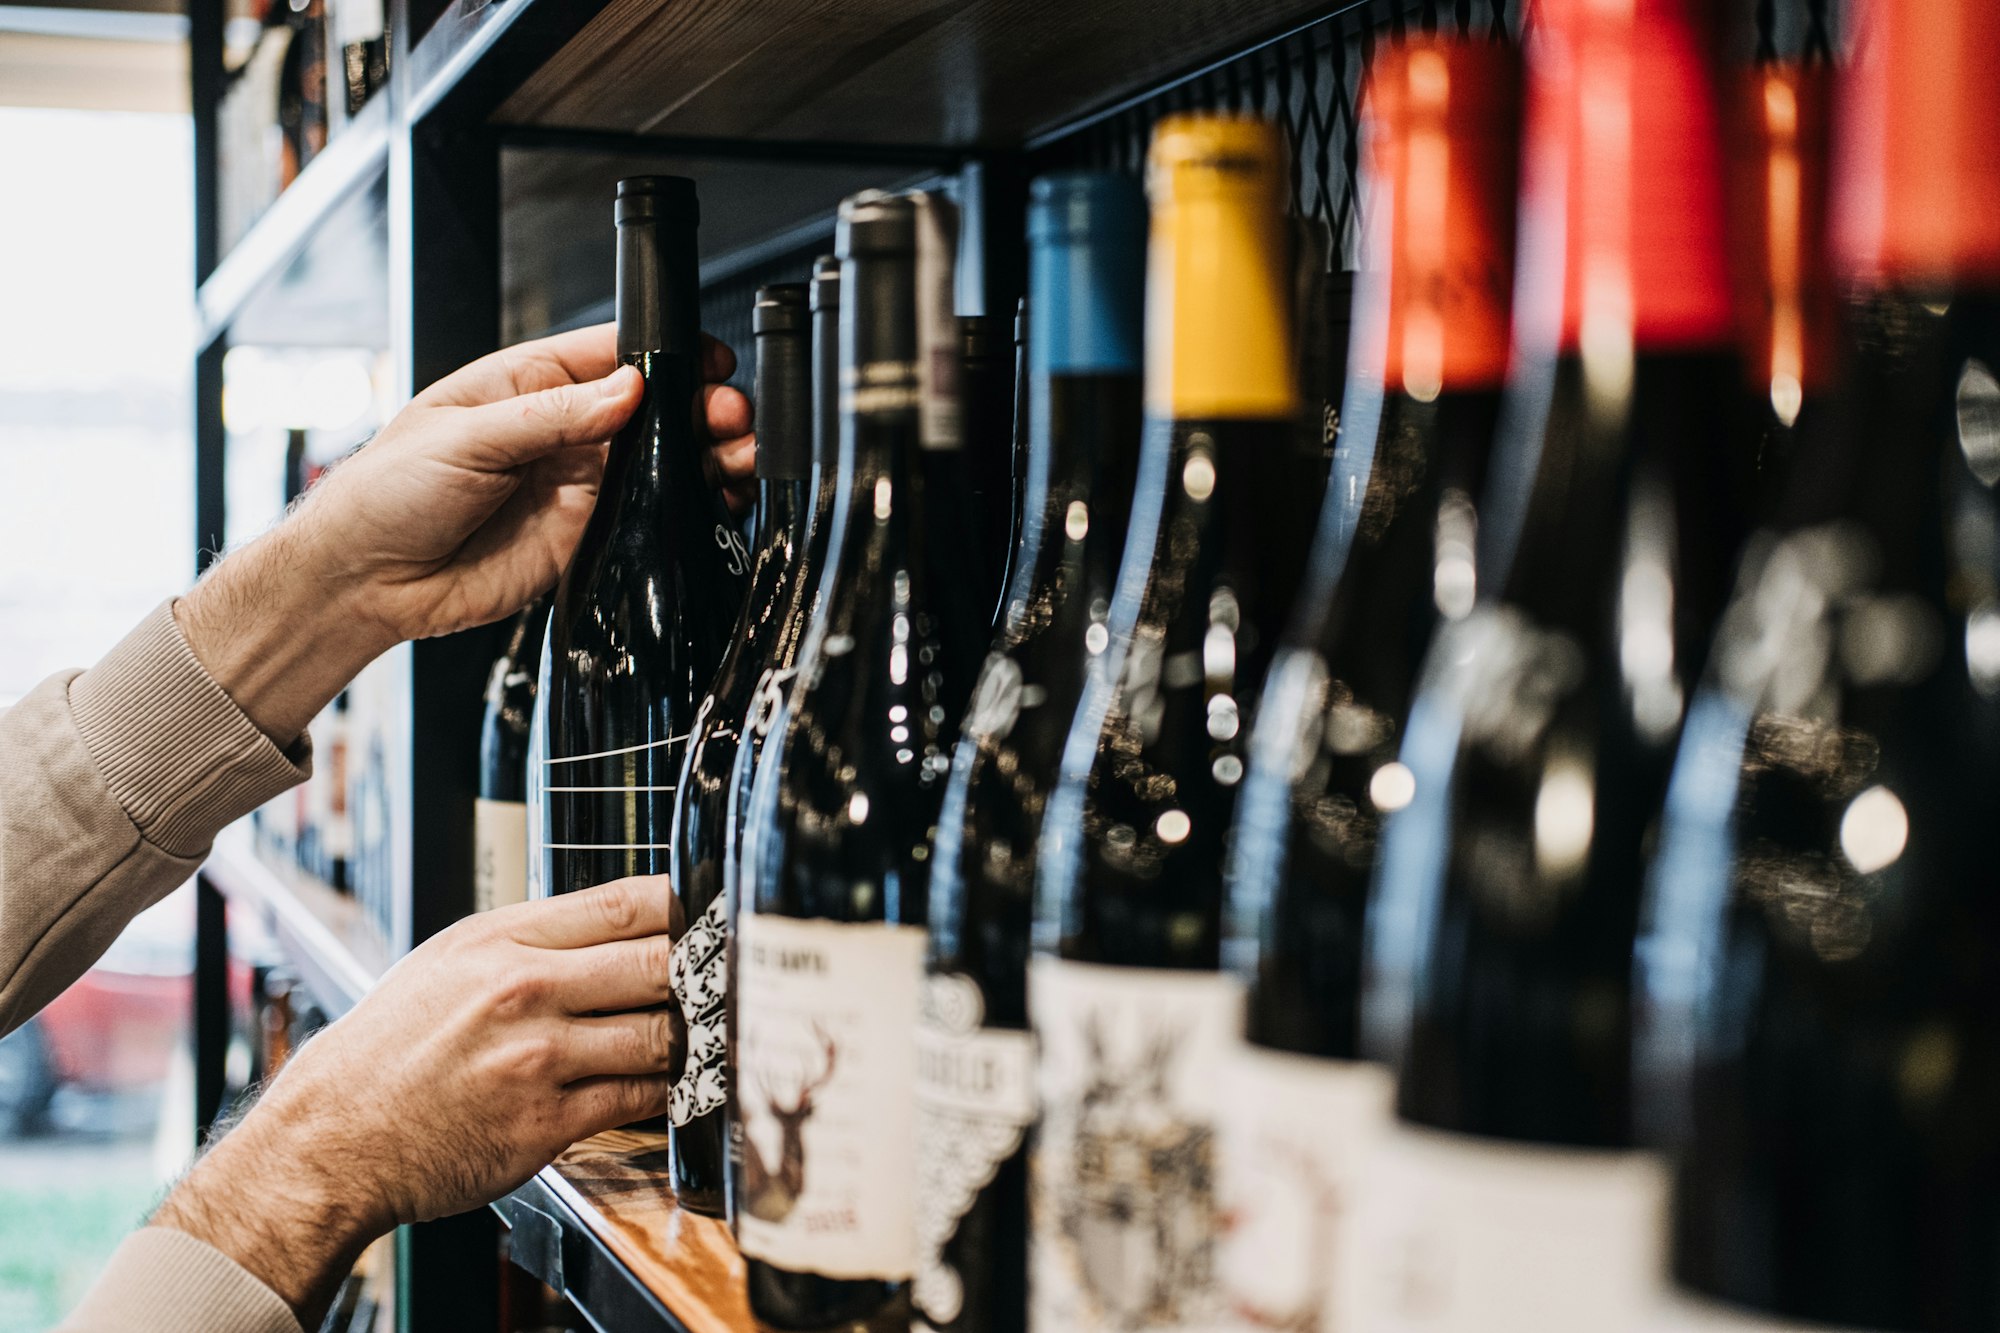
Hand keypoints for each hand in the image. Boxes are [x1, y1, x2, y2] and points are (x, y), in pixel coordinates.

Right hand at [153, 876, 684, 1327]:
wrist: (333, 1137)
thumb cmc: (391, 1049)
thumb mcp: (449, 962)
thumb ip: (531, 941)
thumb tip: (616, 927)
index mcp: (502, 940)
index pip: (625, 903)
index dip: (686, 906)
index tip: (712, 915)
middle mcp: (525, 991)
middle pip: (659, 962)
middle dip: (701, 971)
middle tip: (724, 977)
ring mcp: (538, 1058)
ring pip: (660, 1032)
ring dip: (693, 1035)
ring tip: (705, 1033)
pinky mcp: (546, 1122)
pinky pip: (640, 1097)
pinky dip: (668, 1090)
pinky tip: (673, 1083)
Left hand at [306, 326, 753, 643]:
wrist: (366, 581)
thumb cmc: (387, 492)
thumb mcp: (465, 437)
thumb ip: (551, 415)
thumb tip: (626, 390)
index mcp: (528, 384)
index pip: (612, 353)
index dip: (666, 353)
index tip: (707, 361)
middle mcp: (562, 431)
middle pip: (653, 408)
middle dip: (701, 407)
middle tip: (729, 416)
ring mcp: (579, 484)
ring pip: (664, 462)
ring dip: (708, 456)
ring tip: (740, 455)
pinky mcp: (587, 536)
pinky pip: (650, 518)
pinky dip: (691, 511)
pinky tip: (719, 502)